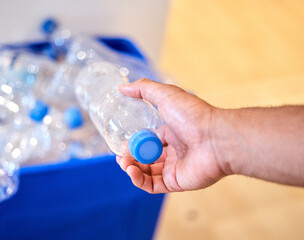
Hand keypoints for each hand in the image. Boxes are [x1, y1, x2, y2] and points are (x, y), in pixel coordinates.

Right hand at [116, 78, 225, 192]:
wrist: (216, 139)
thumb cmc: (193, 116)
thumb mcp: (166, 95)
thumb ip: (143, 89)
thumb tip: (122, 88)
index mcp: (171, 132)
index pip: (148, 139)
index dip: (133, 141)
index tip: (121, 142)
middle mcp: (173, 151)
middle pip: (145, 157)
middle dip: (130, 157)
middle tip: (120, 156)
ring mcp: (174, 167)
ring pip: (147, 172)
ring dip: (131, 168)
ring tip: (123, 163)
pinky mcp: (176, 182)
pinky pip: (153, 185)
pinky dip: (139, 180)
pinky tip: (131, 171)